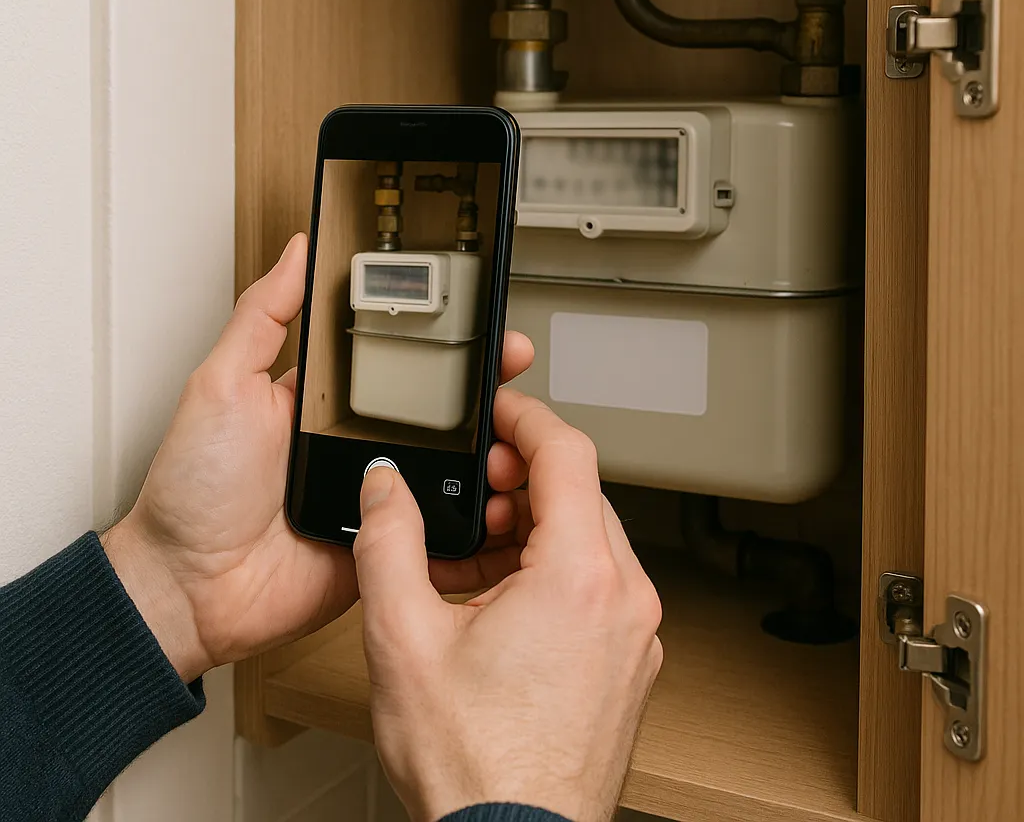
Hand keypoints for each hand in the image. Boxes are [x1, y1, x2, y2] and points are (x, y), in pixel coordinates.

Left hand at [101, 233, 535, 682]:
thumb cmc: (193, 488)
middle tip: (511, 360)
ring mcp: (375, 491)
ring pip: (446, 462)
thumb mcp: (222, 383)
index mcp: (324, 399)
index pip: (393, 355)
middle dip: (480, 382)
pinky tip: (497, 489)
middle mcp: (355, 441)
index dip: (436, 334)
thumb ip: (261, 317)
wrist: (191, 589)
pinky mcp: (386, 539)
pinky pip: (437, 521)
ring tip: (516, 422)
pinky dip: (469, 510)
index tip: (475, 313)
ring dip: (483, 444)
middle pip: (433, 406)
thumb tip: (295, 252)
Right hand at [354, 388, 663, 821]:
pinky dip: (551, 568)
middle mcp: (625, 599)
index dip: (526, 417)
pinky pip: (596, 585)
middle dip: (520, 477)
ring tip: (471, 546)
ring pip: (589, 539)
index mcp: (580, 577)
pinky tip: (498, 592)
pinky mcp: (628, 662)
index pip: (568, 452)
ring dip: (531, 525)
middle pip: (580, 493)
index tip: (498, 410)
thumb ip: (388, 541)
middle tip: (469, 487)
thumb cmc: (474, 766)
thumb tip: (386, 489)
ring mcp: (635, 634)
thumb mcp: (404, 638)